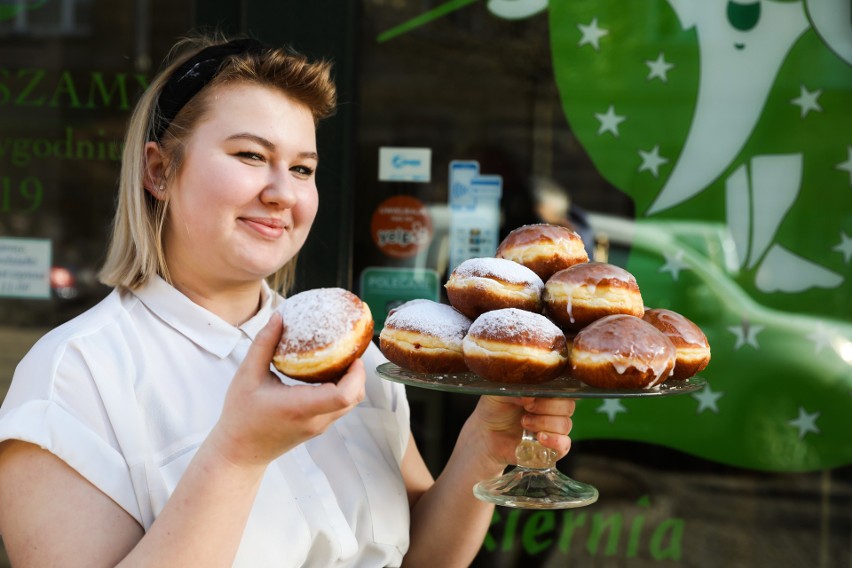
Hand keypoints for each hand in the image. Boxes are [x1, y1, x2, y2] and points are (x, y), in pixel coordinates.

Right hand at [209, 312, 365, 468]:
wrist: (240, 452)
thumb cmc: (241, 416)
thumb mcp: (247, 376)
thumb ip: (264, 345)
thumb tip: (279, 317)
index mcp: (300, 407)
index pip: (343, 395)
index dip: (356, 374)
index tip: (352, 354)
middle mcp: (315, 420)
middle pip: (354, 397)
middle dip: (357, 373)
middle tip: (347, 349)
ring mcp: (319, 427)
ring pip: (349, 404)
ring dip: (351, 381)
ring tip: (338, 358)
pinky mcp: (317, 428)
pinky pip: (339, 407)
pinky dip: (341, 390)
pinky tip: (326, 373)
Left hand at [468, 396, 575, 469]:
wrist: (486, 434)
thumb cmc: (494, 409)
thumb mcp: (498, 394)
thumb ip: (514, 390)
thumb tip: (529, 396)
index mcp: (545, 393)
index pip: (563, 389)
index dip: (551, 392)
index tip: (531, 397)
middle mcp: (553, 410)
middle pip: (568, 406)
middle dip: (546, 408)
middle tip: (526, 409)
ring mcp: (554, 429)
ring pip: (565, 424)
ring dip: (544, 423)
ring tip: (524, 423)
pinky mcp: (552, 448)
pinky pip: (565, 445)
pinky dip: (554, 441)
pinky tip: (539, 438)